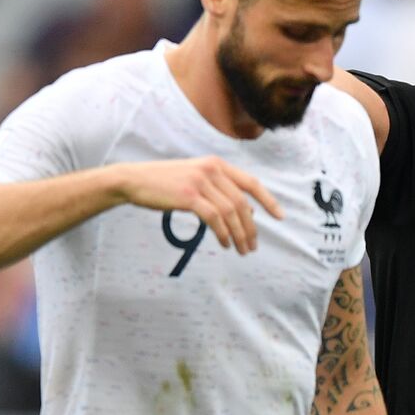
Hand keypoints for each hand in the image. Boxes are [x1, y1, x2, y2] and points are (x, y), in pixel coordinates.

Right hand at [114, 156, 282, 253]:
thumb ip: (221, 192)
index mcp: (217, 164)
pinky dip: (223, 233)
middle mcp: (212, 170)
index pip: (251, 183)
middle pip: (242, 203)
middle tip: (253, 246)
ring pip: (231, 212)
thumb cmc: (166, 183)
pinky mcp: (189, 195)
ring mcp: (201, 181)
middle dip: (251, 228)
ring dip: (239, 234)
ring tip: (241, 250)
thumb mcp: (198, 181)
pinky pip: (214, 218)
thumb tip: (248, 214)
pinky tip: (225, 243)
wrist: (134, 180)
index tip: (280, 217)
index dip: (269, 200)